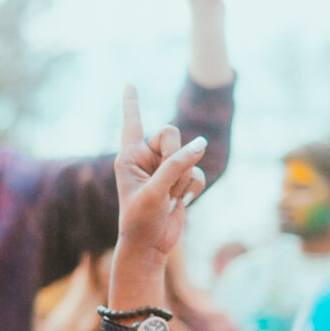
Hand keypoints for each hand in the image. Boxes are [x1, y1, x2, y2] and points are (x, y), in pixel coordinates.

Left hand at [114, 85, 207, 258]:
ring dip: (184, 177)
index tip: (129, 83)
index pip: (132, 122)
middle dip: (176, 155)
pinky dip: (193, 187)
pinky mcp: (179, 181)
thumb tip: (201, 144)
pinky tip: (181, 203)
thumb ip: (176, 165)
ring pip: (188, 153)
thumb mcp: (156, 191)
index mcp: (128, 156)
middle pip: (171, 132)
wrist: (149, 247)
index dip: (132, 102)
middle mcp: (145, 158)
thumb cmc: (141, 220)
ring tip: (170, 197)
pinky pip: (197, 171)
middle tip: (168, 181)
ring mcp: (163, 169)